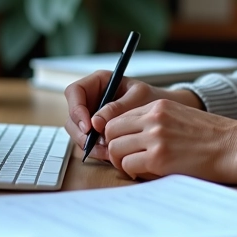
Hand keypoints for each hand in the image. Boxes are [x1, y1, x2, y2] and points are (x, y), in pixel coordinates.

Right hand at [62, 71, 201, 161]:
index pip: (75, 91)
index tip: (87, 125)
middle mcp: (91, 98)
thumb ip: (117, 108)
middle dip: (80, 132)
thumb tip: (95, 122)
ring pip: (77, 131)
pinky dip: (95, 150)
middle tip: (94, 144)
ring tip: (107, 151)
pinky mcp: (96, 132)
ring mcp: (92, 116)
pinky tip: (109, 154)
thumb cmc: (153, 98)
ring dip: (88, 144)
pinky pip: (88, 142)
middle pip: (72, 115)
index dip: (76, 108)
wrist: (163, 114)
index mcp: (99, 82)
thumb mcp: (138, 98)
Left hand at [104, 99, 236, 183]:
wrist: (234, 147)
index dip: (116, 135)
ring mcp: (155, 137)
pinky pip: (128, 165)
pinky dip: (132, 172)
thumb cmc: (211, 137)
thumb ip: (155, 122)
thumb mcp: (180, 117)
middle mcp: (154, 118)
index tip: (122, 146)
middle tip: (125, 159)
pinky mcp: (159, 157)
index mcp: (159, 106)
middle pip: (112, 131)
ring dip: (122, 161)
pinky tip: (146, 173)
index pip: (120, 117)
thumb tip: (130, 139)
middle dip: (114, 147)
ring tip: (135, 167)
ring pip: (116, 149)